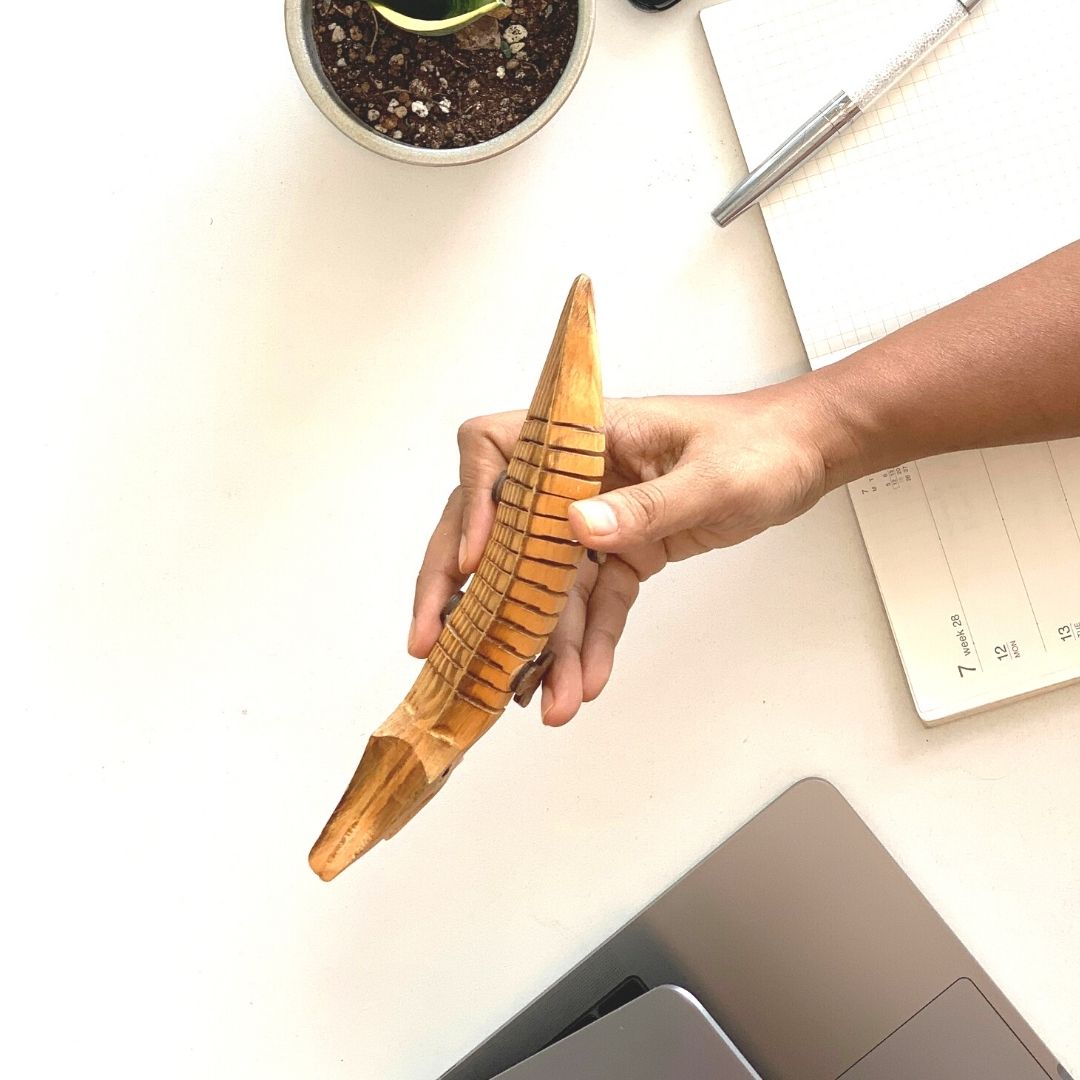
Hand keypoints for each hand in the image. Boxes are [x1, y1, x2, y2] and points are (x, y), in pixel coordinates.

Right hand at [409, 383, 838, 725]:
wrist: (805, 458)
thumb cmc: (762, 445)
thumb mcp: (712, 479)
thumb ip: (647, 507)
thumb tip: (576, 527)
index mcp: (585, 434)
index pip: (496, 449)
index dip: (472, 502)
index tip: (471, 560)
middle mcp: (576, 474)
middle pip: (500, 530)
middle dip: (465, 592)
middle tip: (432, 645)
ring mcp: (596, 515)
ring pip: (547, 582)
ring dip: (540, 643)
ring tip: (539, 699)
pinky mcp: (621, 551)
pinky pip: (593, 603)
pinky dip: (588, 644)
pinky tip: (581, 683)